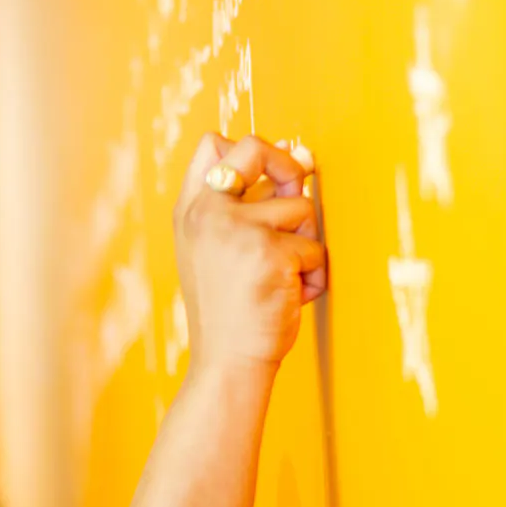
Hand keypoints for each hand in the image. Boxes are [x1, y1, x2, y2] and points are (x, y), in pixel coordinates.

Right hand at [175, 133, 326, 371]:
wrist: (227, 361)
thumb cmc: (229, 309)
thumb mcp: (217, 249)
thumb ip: (248, 202)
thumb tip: (296, 151)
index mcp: (191, 211)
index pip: (213, 145)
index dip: (250, 151)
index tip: (270, 174)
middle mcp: (209, 214)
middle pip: (256, 148)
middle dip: (288, 166)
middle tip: (295, 195)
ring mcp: (239, 231)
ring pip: (301, 207)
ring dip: (305, 242)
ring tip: (283, 275)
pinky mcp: (271, 253)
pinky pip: (315, 247)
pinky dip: (313, 275)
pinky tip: (290, 296)